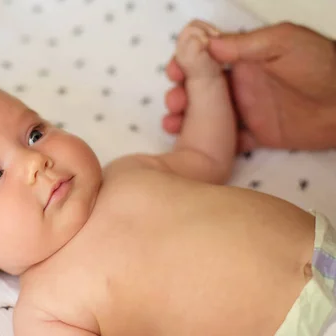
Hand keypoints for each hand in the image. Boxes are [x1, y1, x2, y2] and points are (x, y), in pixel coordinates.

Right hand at [163, 22, 335, 150]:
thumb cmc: (322, 66)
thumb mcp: (283, 43)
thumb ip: (244, 45)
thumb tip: (205, 44)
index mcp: (245, 59)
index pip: (206, 58)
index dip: (186, 64)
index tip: (172, 72)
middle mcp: (242, 84)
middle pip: (201, 88)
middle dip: (180, 93)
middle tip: (173, 102)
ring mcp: (248, 110)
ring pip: (207, 115)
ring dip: (187, 118)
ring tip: (173, 124)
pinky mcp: (257, 134)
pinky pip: (227, 139)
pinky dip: (207, 141)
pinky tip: (192, 143)